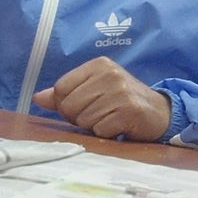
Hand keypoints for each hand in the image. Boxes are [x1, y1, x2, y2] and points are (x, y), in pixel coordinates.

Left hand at [33, 57, 171, 142]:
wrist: (159, 112)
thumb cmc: (122, 101)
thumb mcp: (94, 90)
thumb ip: (66, 93)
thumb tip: (38, 98)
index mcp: (99, 65)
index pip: (61, 88)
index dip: (66, 103)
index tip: (85, 105)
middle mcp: (111, 74)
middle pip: (69, 106)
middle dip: (79, 117)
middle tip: (99, 114)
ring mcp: (122, 92)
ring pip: (83, 120)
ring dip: (94, 126)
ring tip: (110, 118)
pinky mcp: (130, 111)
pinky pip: (99, 130)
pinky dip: (106, 133)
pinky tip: (118, 126)